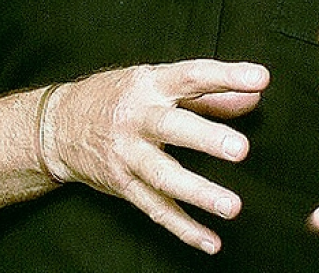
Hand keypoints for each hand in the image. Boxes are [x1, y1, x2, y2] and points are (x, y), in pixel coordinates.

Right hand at [43, 59, 268, 254]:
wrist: (59, 126)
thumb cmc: (117, 98)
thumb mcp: (156, 82)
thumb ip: (209, 94)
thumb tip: (253, 95)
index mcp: (151, 86)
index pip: (192, 76)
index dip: (226, 76)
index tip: (259, 77)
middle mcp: (138, 119)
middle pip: (173, 128)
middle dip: (207, 138)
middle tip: (240, 149)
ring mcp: (129, 155)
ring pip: (164, 176)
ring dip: (199, 193)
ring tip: (233, 207)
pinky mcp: (124, 185)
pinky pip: (156, 209)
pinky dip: (183, 228)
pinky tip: (211, 241)